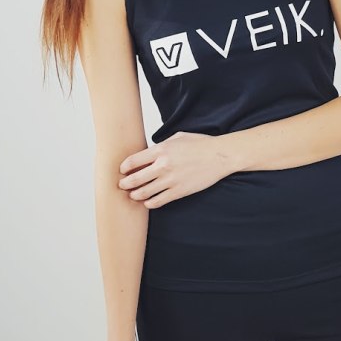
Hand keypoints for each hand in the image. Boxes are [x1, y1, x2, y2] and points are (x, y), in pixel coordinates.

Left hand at [118, 131, 233, 208]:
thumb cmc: (200, 144)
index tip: (122, 171)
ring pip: (144, 192)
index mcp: (161, 150)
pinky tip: (148, 202)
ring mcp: (171, 180)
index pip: (133, 161)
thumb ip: (161, 146)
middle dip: (125, 184)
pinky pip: (158, 201)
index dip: (124, 167)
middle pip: (135, 179)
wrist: (219, 156)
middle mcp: (163, 165)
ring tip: (133, 195)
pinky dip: (150, 203)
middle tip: (122, 185)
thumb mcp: (177, 137)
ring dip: (135, 195)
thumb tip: (148, 153)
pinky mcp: (179, 191)